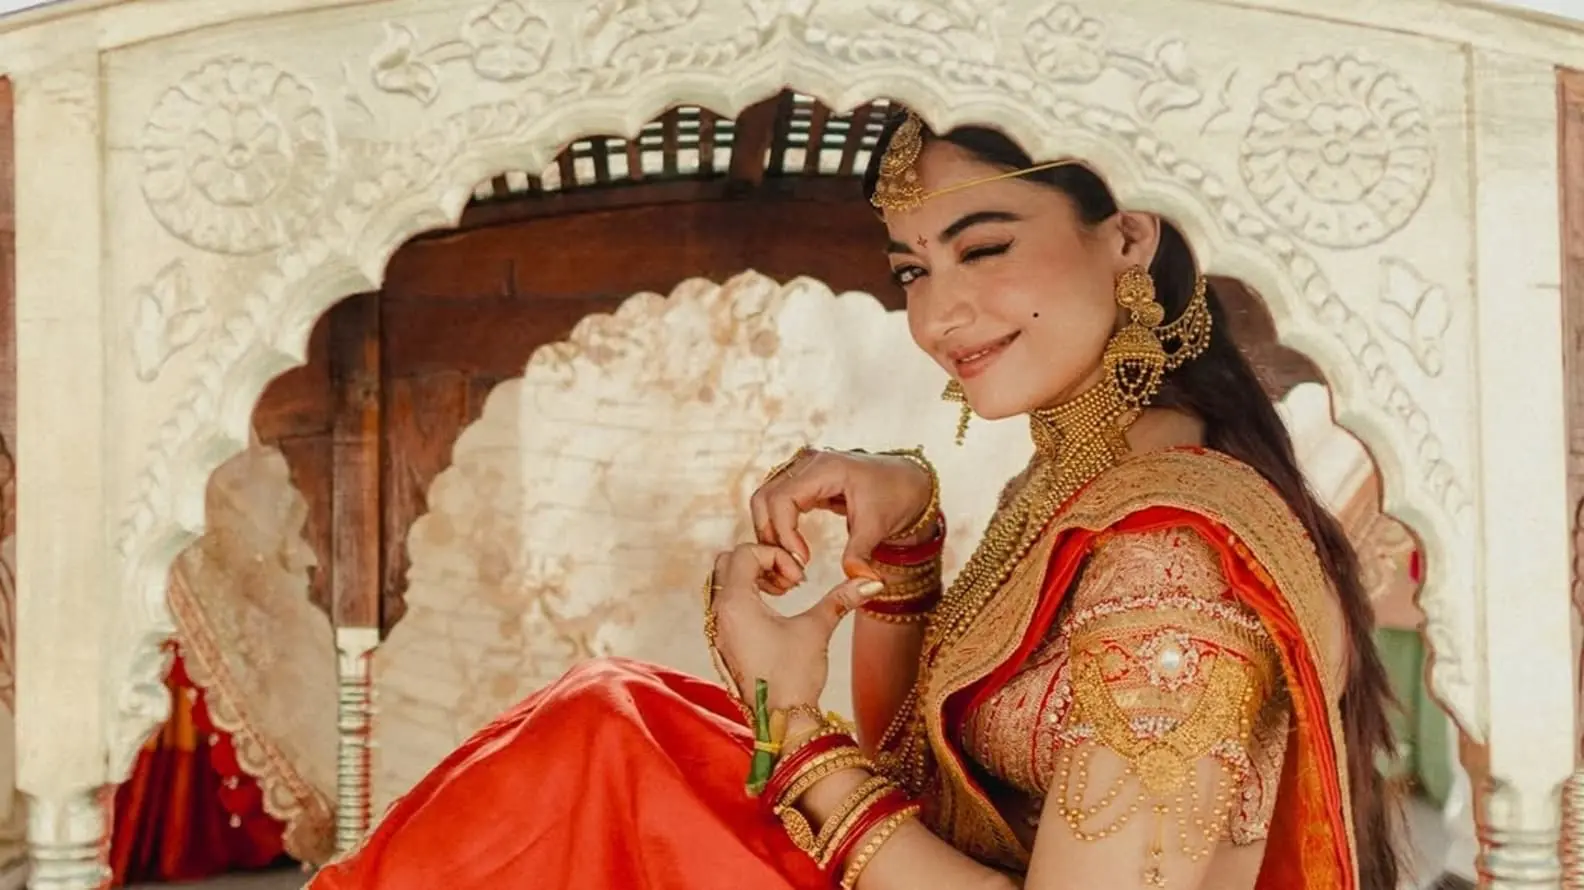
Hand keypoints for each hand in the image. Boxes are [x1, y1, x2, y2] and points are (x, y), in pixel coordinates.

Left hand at [709, 544, 884, 707]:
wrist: (781, 721)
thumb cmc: (794, 676)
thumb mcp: (817, 629)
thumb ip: (841, 598)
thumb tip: (874, 580)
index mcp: (735, 603)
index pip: (745, 553)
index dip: (776, 557)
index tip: (800, 580)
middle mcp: (718, 613)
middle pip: (728, 562)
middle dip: (760, 562)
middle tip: (789, 582)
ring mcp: (716, 629)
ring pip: (724, 582)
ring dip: (752, 579)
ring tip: (782, 594)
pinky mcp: (722, 642)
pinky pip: (724, 604)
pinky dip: (746, 597)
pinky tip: (772, 613)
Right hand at [751, 448, 935, 582]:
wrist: (909, 482)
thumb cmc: (896, 494)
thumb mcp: (877, 526)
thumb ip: (860, 553)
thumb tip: (855, 579)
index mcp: (825, 468)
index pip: (782, 499)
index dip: (784, 532)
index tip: (801, 560)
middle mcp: (809, 464)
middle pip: (765, 497)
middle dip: (770, 533)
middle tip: (787, 564)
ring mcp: (804, 470)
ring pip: (767, 498)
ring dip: (770, 530)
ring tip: (788, 559)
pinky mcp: (805, 482)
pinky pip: (779, 501)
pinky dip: (779, 524)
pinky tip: (793, 548)